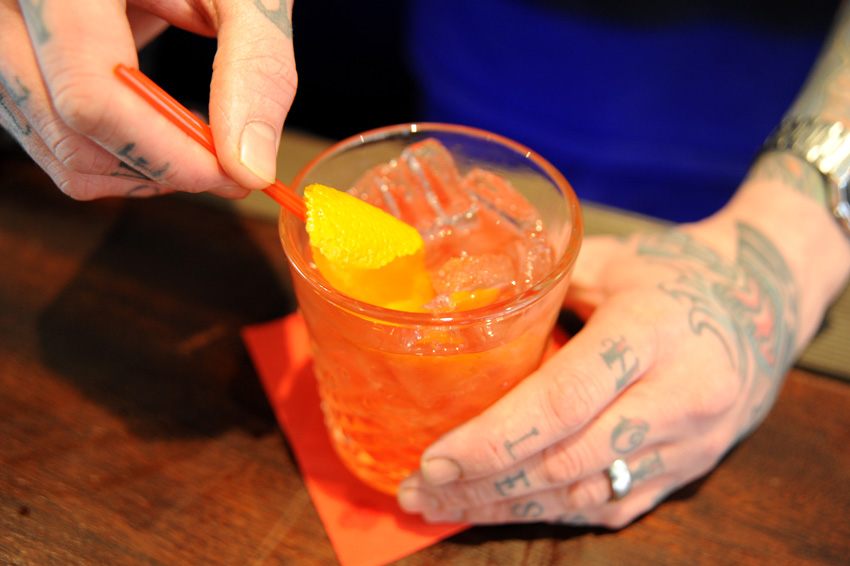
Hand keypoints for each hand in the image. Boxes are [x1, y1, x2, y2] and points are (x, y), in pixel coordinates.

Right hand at [0, 0, 295, 199]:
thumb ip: (254, 66)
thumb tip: (250, 166)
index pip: (92, 97)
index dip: (168, 154)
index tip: (231, 174)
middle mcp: (9, 10)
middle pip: (70, 136)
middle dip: (159, 168)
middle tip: (224, 165)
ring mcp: (1, 39)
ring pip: (57, 152)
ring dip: (137, 170)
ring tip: (193, 140)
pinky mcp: (11, 65)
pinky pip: (51, 142)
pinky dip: (113, 157)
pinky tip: (156, 128)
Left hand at [397, 215, 797, 527]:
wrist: (763, 305)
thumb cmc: (677, 273)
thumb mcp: (611, 260)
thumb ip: (541, 279)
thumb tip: (459, 301)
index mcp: (652, 332)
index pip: (566, 399)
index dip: (495, 438)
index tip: (434, 459)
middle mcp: (677, 397)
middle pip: (566, 463)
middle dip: (483, 486)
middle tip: (418, 491)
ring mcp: (687, 445)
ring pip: (583, 497)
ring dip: (506, 509)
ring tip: (441, 508)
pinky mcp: (686, 471)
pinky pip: (609, 507)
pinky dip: (547, 513)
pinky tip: (498, 507)